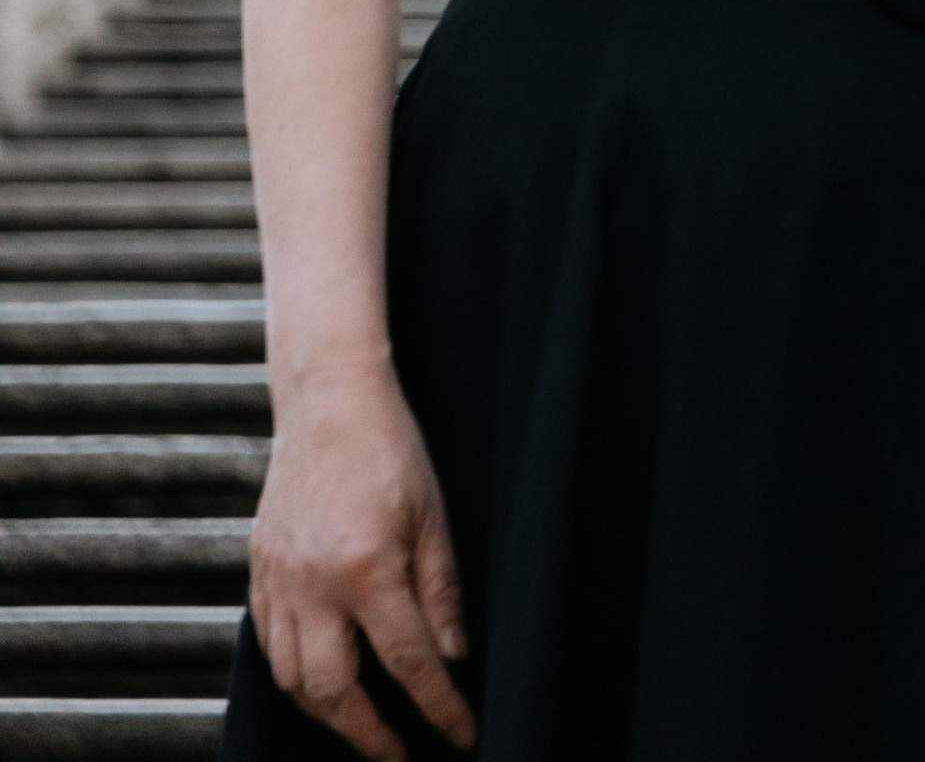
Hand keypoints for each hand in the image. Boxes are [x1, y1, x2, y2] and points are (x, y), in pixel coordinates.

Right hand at [249, 368, 475, 755]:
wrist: (327, 402)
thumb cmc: (389, 449)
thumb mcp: (434, 515)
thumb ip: (442, 592)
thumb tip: (453, 659)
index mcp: (368, 568)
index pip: (408, 663)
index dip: (439, 708)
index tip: (462, 734)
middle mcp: (315, 585)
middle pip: (335, 692)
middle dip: (369, 735)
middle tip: (400, 755)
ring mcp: (279, 582)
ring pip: (291, 680)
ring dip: (327, 714)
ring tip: (362, 726)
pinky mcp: (258, 573)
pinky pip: (268, 647)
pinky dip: (293, 676)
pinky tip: (320, 680)